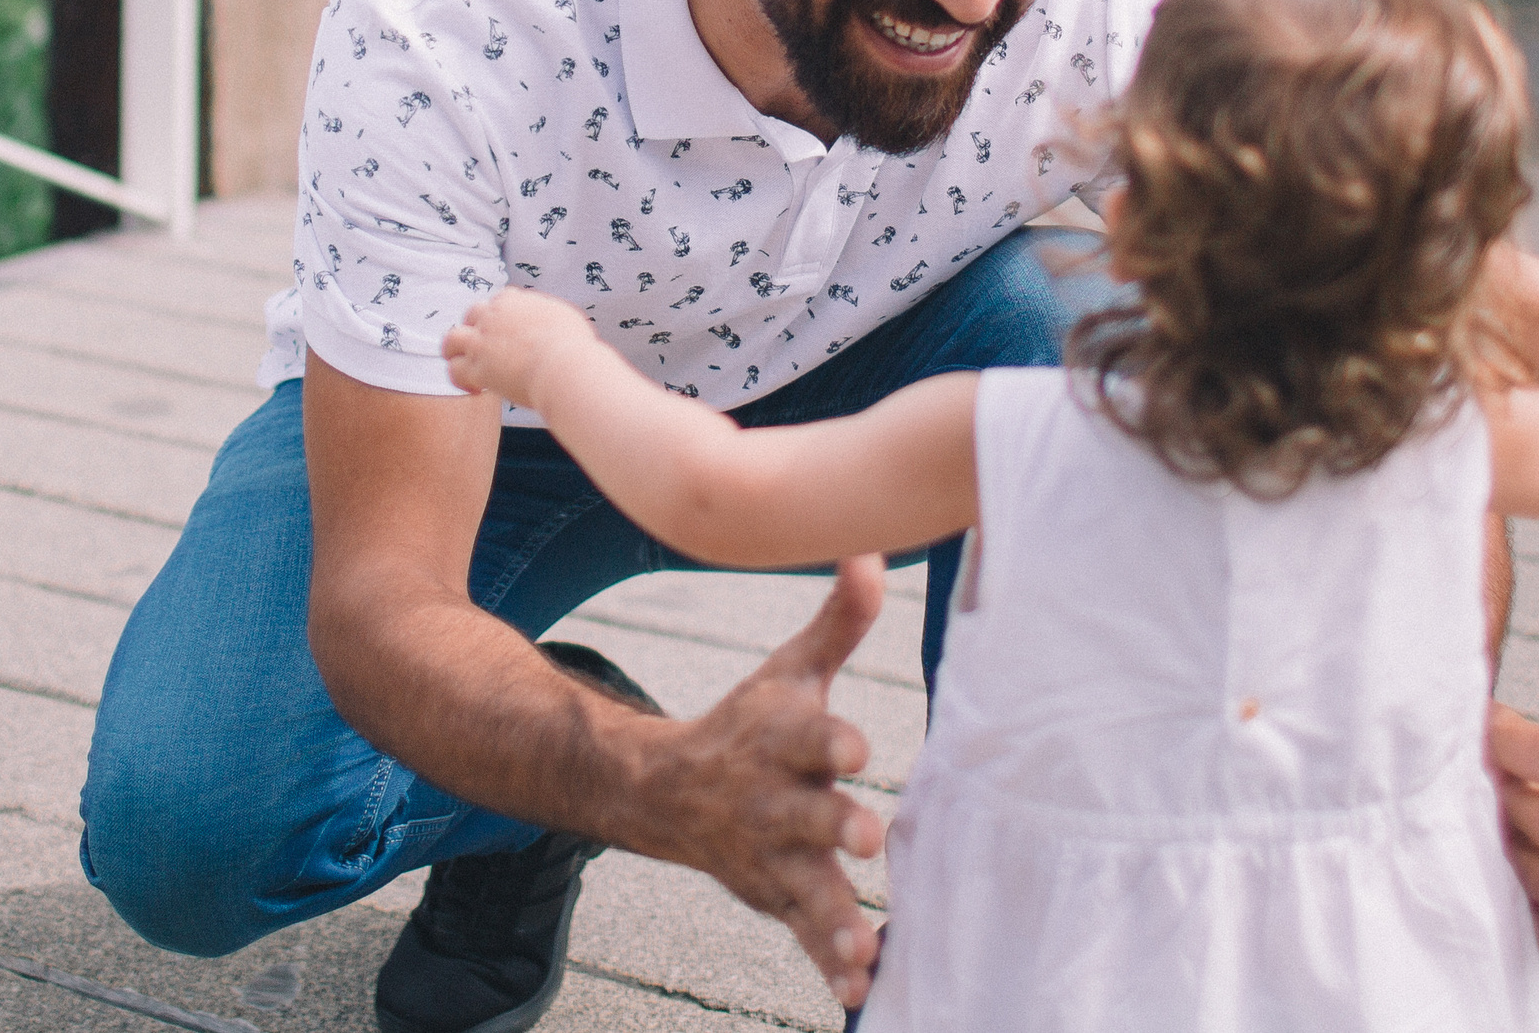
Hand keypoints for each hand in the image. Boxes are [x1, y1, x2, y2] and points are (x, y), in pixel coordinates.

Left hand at [442, 287, 597, 407]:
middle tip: (484, 346)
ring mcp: (481, 342)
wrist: (563, 365)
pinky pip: (455, 371)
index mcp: (513, 300)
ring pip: (451, 340)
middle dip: (475, 328)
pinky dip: (461, 380)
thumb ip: (550, 317)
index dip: (501, 316)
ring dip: (455, 351)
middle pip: (471, 314)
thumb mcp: (565, 317)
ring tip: (465, 364)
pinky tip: (476, 389)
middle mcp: (492, 316)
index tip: (509, 332)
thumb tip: (555, 325)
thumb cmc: (573, 345)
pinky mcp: (477, 368)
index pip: (499, 300)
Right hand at [631, 556, 888, 1007]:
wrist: (666, 791)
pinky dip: (828, 965)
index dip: (828, 740)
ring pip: (805, 889)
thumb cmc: (751, 723)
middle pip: (805, 815)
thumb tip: (873, 550)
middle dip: (832, 828)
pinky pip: (804, 936)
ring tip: (862, 943)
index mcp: (778, 740)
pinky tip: (859, 992)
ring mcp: (771, 858)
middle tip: (868, 839)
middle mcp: (771, 802)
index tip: (856, 748)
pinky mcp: (777, 899)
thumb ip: (839, 622)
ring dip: (834, 916)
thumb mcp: (789, 670)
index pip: (804, 736)